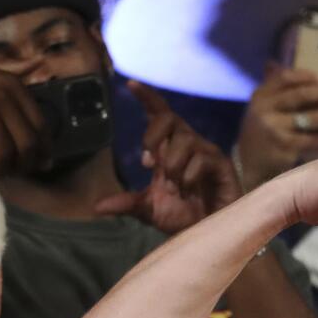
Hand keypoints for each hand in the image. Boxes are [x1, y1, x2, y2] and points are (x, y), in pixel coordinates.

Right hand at [0, 57, 46, 177]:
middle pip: (28, 142)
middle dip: (27, 164)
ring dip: (4, 169)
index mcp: (13, 86)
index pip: (41, 124)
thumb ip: (14, 67)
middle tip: (19, 173)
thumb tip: (42, 62)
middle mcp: (3, 96)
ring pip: (7, 152)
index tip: (41, 161)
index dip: (44, 148)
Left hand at [95, 81, 241, 233]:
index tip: (130, 84)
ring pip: (184, 139)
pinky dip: (188, 176)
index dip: (148, 98)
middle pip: (169, 118)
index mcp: (169, 150)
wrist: (209, 233)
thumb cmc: (184, 217)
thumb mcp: (149, 211)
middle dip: (153, 134)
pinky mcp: (222, 165)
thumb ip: (127, 204)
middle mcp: (188, 146)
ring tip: (175, 187)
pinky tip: (189, 189)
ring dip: (173, 165)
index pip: (159, 115)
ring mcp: (206, 154)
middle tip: (148, 160)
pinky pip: (201, 157)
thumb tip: (96, 206)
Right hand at [234, 64, 317, 188]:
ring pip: (309, 120)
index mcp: (260, 96)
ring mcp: (274, 129)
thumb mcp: (265, 109)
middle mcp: (264, 110)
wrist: (248, 166)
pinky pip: (313, 141)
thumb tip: (309, 73)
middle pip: (298, 96)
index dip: (306, 76)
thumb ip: (281, 91)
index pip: (285, 78)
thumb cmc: (263, 134)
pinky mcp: (284, 148)